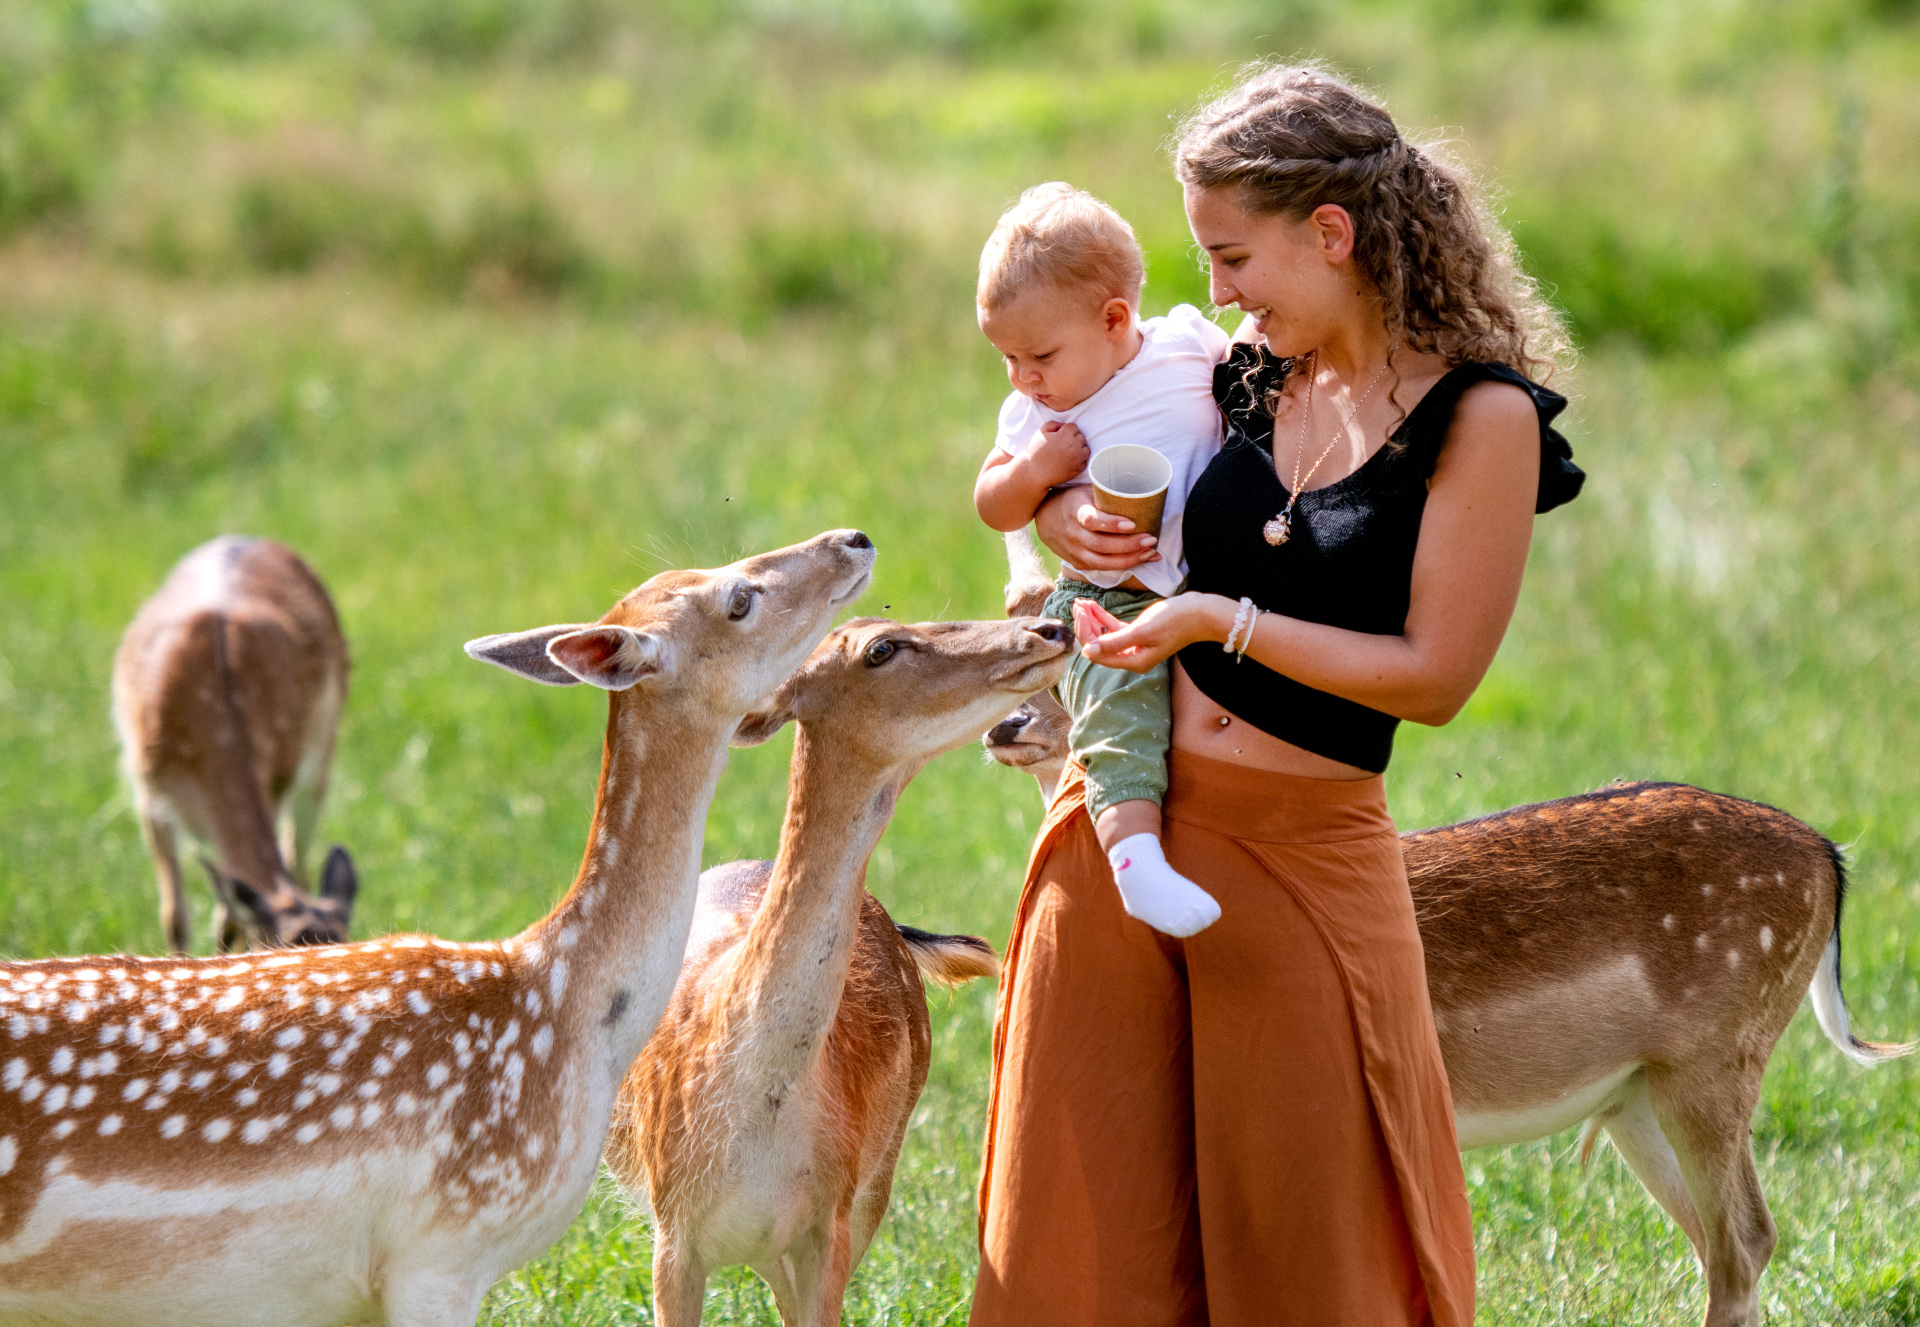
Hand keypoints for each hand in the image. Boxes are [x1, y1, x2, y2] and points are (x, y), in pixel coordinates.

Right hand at [1019, 421, 1090, 488]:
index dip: (1067, 431)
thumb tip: (1063, 425)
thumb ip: (1053, 424)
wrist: (1035, 472)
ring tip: (1068, 453)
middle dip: (1074, 439)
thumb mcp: (1041, 432)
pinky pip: (1084, 462)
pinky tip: (1069, 462)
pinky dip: (1079, 461)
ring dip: (1079, 450)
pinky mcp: (1078, 469)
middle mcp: (1073, 446)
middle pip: (1081, 437)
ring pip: (1086, 449)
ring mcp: (1077, 458)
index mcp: (1065, 435)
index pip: (1074, 427)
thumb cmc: (1036, 452)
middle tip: (1064, 445)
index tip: (1062, 436)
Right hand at [1032, 487, 1161, 572]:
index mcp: (1076, 512)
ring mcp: (1074, 551)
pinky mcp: (1078, 562)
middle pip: (1101, 545)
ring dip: (1129, 559)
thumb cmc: (1073, 500)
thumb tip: (1139, 494)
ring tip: (1151, 553)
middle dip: (1129, 545)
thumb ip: (1106, 495)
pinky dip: (1122, 566)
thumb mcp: (1086, 491)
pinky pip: (1101, 568)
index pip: (1092, 521)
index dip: (1111, 524)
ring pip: (1103, 562)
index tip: (1132, 523)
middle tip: (1151, 540)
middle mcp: (1073, 535)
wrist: (1045, 517)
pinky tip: (1140, 560)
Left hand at [1079, 594, 1232, 672]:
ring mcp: (1136, 645)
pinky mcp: (1140, 634)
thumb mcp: (1141, 631)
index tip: (1079, 612)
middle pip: (1099, 644)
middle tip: (1077, 605)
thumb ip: (1114, 642)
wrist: (1201, 613)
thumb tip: (1088, 651)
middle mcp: (1132, 657)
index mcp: (1132, 661)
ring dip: (1093, 620)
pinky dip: (1104, 618)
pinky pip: (1115, 628)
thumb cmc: (1174, 621)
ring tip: (1082, 603)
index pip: (1097, 652)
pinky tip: (1094, 606)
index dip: (1085, 633)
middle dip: (1086, 626)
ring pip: (1105, 635)